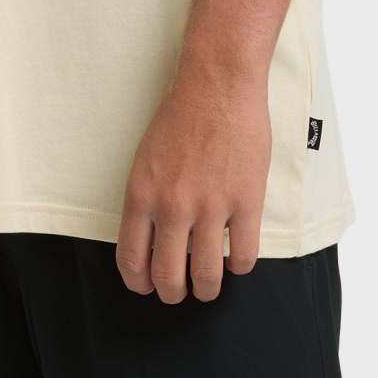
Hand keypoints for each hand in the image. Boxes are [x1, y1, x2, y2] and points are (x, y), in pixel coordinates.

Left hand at [115, 64, 271, 302]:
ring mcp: (211, 206)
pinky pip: (243, 258)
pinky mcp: (246, 202)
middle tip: (182, 290)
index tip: (148, 287)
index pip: (132, 261)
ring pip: (207, 278)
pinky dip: (239, 266)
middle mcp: (172, 206)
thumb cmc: (181, 115)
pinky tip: (237, 254)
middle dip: (174, 294)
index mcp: (141, 195)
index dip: (140, 284)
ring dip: (208, 288)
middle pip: (169, 279)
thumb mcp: (145, 159)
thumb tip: (150, 242)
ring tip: (210, 283)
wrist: (218, 83)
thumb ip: (146, 201)